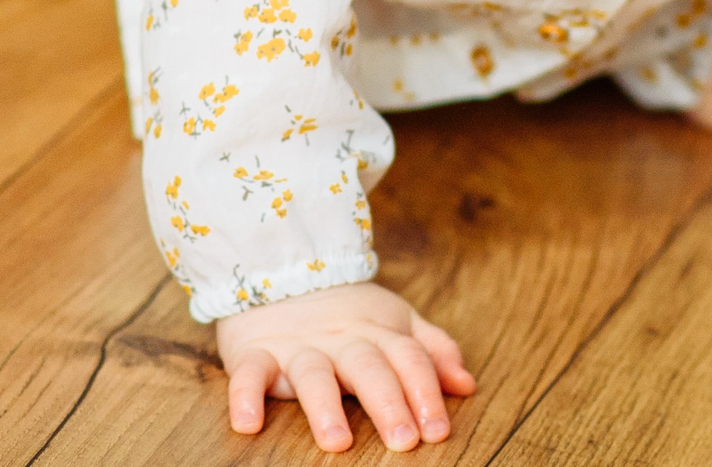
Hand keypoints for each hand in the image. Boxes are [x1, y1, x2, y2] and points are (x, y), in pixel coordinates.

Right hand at [214, 280, 474, 452]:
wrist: (278, 270)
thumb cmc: (346, 311)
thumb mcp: (395, 321)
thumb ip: (431, 350)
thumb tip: (467, 385)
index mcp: (377, 332)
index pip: (408, 357)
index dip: (425, 391)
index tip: (438, 429)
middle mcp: (340, 340)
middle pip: (368, 367)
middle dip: (388, 402)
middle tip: (404, 440)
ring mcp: (296, 347)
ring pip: (313, 374)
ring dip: (324, 406)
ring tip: (337, 441)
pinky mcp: (254, 354)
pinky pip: (248, 374)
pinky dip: (245, 396)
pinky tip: (249, 424)